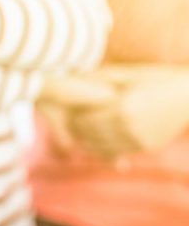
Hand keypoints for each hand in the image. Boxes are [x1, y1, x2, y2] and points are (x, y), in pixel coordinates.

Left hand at [38, 65, 188, 157]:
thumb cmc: (157, 78)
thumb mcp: (128, 73)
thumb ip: (101, 77)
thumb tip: (74, 79)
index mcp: (122, 106)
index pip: (83, 119)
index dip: (72, 117)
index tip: (68, 111)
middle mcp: (129, 126)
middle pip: (89, 135)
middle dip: (77, 129)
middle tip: (70, 122)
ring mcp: (139, 139)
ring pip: (100, 147)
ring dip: (88, 140)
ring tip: (83, 131)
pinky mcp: (146, 147)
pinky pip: (117, 152)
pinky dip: (104, 148)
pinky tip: (99, 140)